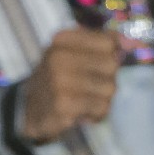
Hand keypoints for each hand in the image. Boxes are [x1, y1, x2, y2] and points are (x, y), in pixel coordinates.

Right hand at [18, 27, 121, 144]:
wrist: (26, 111)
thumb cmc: (56, 80)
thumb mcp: (70, 53)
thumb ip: (98, 43)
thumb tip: (127, 41)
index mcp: (62, 40)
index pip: (108, 42)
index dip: (111, 55)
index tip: (99, 66)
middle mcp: (59, 57)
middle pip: (112, 64)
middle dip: (108, 79)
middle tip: (92, 88)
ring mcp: (60, 82)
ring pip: (110, 88)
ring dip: (103, 99)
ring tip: (87, 102)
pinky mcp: (63, 106)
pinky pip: (101, 107)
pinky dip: (97, 114)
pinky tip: (83, 114)